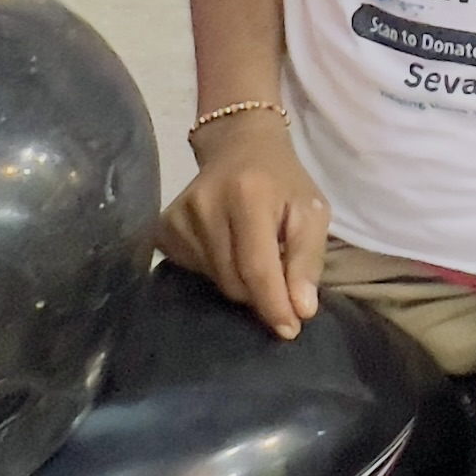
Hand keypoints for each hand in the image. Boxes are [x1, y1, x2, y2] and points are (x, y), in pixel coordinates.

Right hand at [156, 118, 328, 339]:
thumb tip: (301, 310)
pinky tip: (227, 248)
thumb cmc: (282, 181)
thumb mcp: (311, 212)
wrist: (240, 146)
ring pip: (215, 280)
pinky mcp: (164, 228)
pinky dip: (216, 271)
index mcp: (247, 196)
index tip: (289, 330)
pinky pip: (193, 272)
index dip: (273, 304)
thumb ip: (307, 260)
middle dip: (260, 293)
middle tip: (278, 277)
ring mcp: (179, 217)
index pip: (257, 268)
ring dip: (240, 281)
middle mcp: (205, 205)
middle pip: (234, 281)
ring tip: (253, 253)